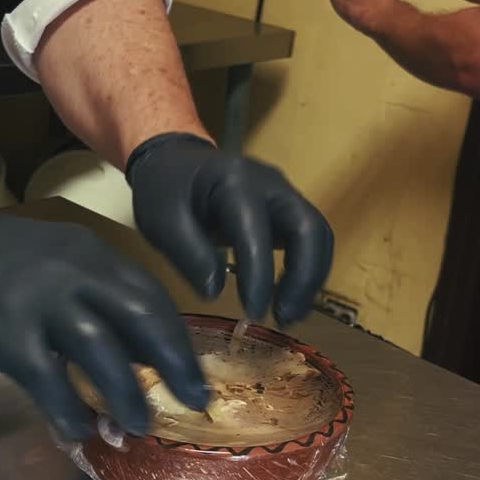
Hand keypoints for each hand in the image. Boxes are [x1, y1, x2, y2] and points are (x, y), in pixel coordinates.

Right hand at [0, 196, 208, 439]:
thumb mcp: (54, 257)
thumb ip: (91, 292)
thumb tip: (130, 348)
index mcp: (90, 255)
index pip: (150, 296)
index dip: (178, 339)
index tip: (193, 372)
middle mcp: (74, 275)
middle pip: (141, 319)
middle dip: (173, 364)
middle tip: (192, 400)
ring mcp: (41, 304)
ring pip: (102, 353)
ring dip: (125, 395)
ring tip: (137, 428)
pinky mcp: (8, 336)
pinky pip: (50, 381)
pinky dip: (68, 410)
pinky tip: (78, 432)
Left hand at [126, 134, 333, 326]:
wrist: (175, 162)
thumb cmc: (166, 190)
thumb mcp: (161, 220)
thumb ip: (188, 253)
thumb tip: (215, 292)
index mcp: (234, 181)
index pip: (256, 229)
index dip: (259, 274)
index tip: (252, 311)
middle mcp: (270, 183)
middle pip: (308, 227)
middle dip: (303, 277)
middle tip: (284, 317)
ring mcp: (284, 194)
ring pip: (317, 234)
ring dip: (310, 278)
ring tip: (288, 315)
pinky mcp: (286, 209)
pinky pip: (309, 239)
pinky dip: (306, 270)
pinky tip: (287, 299)